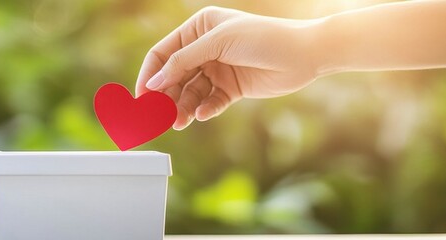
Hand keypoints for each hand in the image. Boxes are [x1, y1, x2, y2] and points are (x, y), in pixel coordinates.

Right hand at [136, 6, 323, 129]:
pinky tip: (201, 115)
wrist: (304, 54)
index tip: (141, 98)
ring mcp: (217, 68)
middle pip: (173, 77)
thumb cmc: (263, 38)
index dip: (149, 75)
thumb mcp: (218, 43)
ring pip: (190, 92)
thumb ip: (183, 62)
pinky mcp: (231, 88)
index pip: (163, 54)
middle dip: (165, 97)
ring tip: (179, 122)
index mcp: (198, 28)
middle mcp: (205, 48)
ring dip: (182, 107)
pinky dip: (203, 109)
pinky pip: (209, 101)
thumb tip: (153, 83)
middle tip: (157, 118)